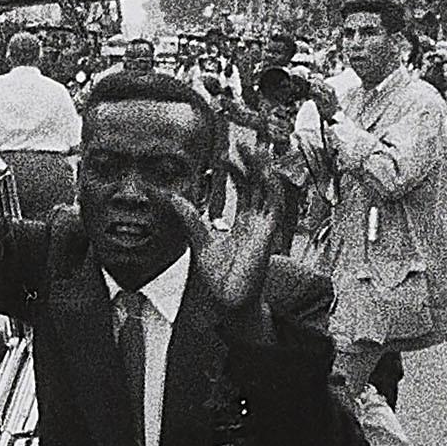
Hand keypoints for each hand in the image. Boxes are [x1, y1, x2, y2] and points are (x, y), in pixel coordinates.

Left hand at [165, 122, 293, 319]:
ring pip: (269, 192)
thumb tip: (171, 197)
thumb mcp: (200, 240)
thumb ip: (189, 217)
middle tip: (243, 144)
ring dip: (264, 171)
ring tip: (255, 150)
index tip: (226, 155)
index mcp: (244, 223)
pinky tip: (266, 174)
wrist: (228, 301)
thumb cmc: (219, 276)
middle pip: (259, 186)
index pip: (245, 189)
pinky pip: (275, 207)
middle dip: (253, 164)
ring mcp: (265, 228)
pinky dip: (272, 189)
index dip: (238, 171)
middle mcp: (257, 222)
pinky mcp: (269, 235)